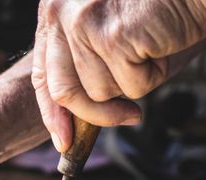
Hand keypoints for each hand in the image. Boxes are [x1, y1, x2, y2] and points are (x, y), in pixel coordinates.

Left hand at [32, 0, 205, 150]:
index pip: (43, 74)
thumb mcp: (111, 35)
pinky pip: (130, 87)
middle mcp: (61, 13)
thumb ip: (88, 69)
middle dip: (96, 115)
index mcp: (55, 9)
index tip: (65, 140)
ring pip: (100, 93)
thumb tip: (79, 121)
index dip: (53, 113)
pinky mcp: (111, 37)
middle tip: (130, 117)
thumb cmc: (162, 9)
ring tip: (151, 49)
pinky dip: (152, 76)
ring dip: (132, 84)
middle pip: (64, 92)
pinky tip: (160, 45)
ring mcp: (83, 24)